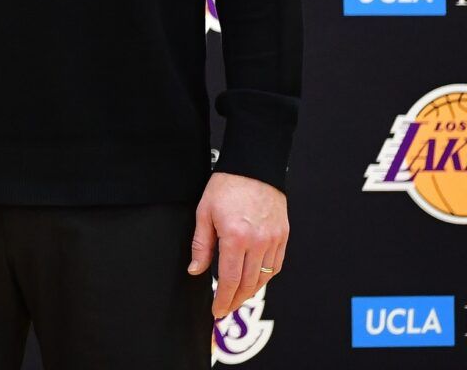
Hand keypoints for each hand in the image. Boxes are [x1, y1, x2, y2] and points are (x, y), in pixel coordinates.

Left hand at [189, 172, 287, 317]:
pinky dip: (265, 277)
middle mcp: (258, 242)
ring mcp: (273, 240)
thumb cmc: (226, 187)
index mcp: (235, 237)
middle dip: (236, 300)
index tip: (217, 310)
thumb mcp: (204, 213)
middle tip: (225, 309)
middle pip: (248, 283)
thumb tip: (196, 270)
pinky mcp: (283, 237)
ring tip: (237, 298)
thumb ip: (201, 245)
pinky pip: (276, 265)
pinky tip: (254, 280)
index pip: (229, 279)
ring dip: (250, 291)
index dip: (223, 298)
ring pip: (264, 278)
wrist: (254, 168)